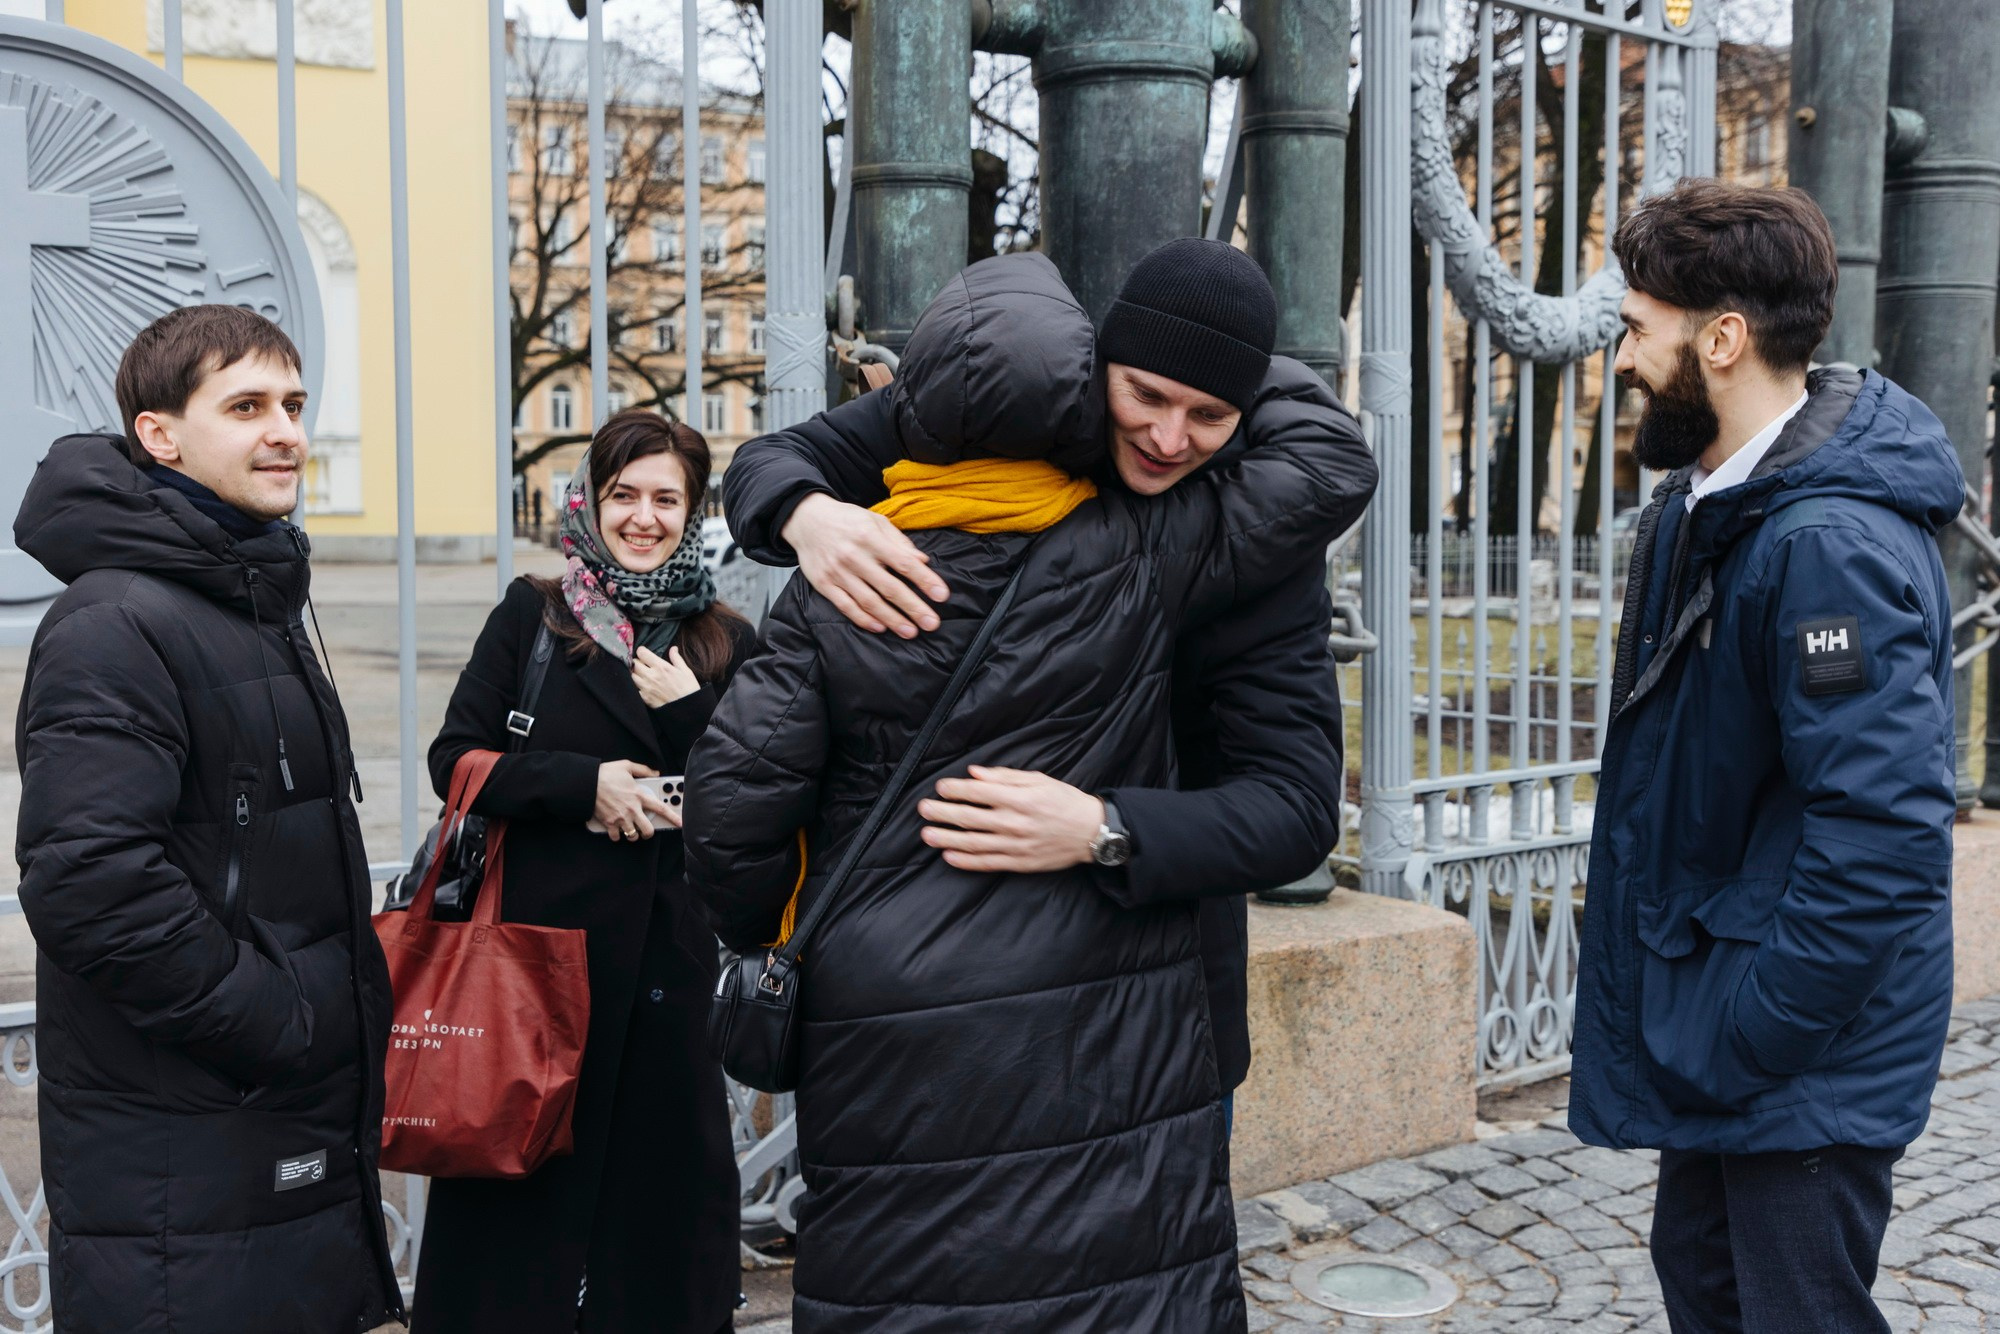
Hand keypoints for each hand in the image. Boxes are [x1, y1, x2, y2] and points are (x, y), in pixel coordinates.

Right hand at [594, 760, 673, 841]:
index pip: (661, 808)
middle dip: (649, 832)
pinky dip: (617, 836)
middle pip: (648, 830)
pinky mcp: (609, 823)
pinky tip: (616, 830)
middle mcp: (632, 809)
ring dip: (633, 834)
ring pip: (633, 836)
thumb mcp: (626, 765)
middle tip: (646, 829)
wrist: (585, 782)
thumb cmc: (605, 773)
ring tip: (631, 828)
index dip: (673, 817)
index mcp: (639, 795)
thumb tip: (655, 773)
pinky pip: (616, 837)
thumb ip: (643, 770)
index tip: (680, 824)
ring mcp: (621, 818)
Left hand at [632, 645, 700, 707]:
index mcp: (661, 666)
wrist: (687, 709)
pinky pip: (634, 688)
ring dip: (635, 673)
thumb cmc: (688, 689)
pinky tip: (642, 686)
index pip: (641, 653)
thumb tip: (673, 648)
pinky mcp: (644, 698)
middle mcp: (651, 675)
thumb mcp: (686, 671)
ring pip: (631, 675)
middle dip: (637, 662)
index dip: (642, 651)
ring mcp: (646, 687)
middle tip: (643, 664)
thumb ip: (677, 658)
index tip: (644, 653)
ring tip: (641, 674)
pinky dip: (636, 686)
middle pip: (634, 663)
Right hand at [783, 493, 950, 638]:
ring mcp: (838, 572)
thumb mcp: (875, 521)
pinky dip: (863, 619)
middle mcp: (855, 556)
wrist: (805, 519)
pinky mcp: (823, 584)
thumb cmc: (846, 520)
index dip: (925, 580)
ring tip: (910, 631)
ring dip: (892, 619)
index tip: (942, 595)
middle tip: (932, 623)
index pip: (904, 563)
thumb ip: (899, 542)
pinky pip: (846, 606)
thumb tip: (923, 561)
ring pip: (869, 601)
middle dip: (913, 608)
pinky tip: (880, 628)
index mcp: (870, 538)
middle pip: (889, 587)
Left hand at [917, 766, 1105, 872]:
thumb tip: (975, 774)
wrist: (1090, 831)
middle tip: (924, 810)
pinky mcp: (1019, 863)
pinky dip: (966, 862)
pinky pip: (987, 863)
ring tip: (927, 835)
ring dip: (947, 839)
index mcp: (1019, 798)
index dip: (956, 790)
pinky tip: (949, 857)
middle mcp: (1015, 822)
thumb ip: (1004, 777)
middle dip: (943, 813)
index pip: (979, 793)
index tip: (940, 787)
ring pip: (973, 843)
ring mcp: (1016, 845)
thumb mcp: (1038, 780)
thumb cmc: (1063, 801)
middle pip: (970, 818)